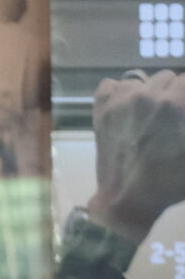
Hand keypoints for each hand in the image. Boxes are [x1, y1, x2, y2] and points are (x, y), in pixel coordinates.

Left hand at [89, 70, 184, 241]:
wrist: (126, 200)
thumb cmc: (170, 181)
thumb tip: (182, 111)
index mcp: (175, 104)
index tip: (182, 112)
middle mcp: (147, 96)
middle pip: (169, 78)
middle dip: (175, 94)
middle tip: (172, 117)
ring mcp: (119, 101)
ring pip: (143, 80)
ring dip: (151, 93)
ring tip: (152, 115)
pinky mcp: (100, 110)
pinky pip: (112, 85)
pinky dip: (121, 93)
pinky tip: (129, 110)